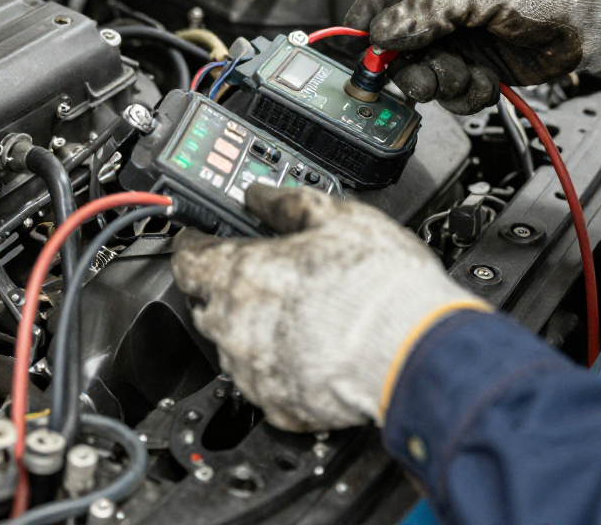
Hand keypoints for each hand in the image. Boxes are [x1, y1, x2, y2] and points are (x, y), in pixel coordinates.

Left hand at [170, 185, 488, 431]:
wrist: (413, 351)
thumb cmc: (378, 285)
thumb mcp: (335, 216)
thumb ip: (286, 202)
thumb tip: (262, 196)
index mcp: (239, 275)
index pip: (186, 258)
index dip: (194, 242)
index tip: (202, 238)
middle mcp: (234, 327)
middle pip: (207, 302)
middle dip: (227, 285)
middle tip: (264, 271)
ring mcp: (253, 372)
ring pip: (234, 344)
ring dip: (253, 326)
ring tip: (299, 310)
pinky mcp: (278, 405)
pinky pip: (264, 380)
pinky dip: (279, 364)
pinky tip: (311, 347)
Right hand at [345, 0, 600, 113]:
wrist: (597, 20)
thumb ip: (428, 11)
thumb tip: (382, 33)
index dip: (367, 15)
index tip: (358, 45)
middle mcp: (445, 1)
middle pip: (398, 38)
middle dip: (406, 64)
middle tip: (420, 78)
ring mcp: (461, 35)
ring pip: (422, 69)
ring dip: (439, 81)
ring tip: (465, 75)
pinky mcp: (478, 65)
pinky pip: (450, 90)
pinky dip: (464, 93)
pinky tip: (486, 82)